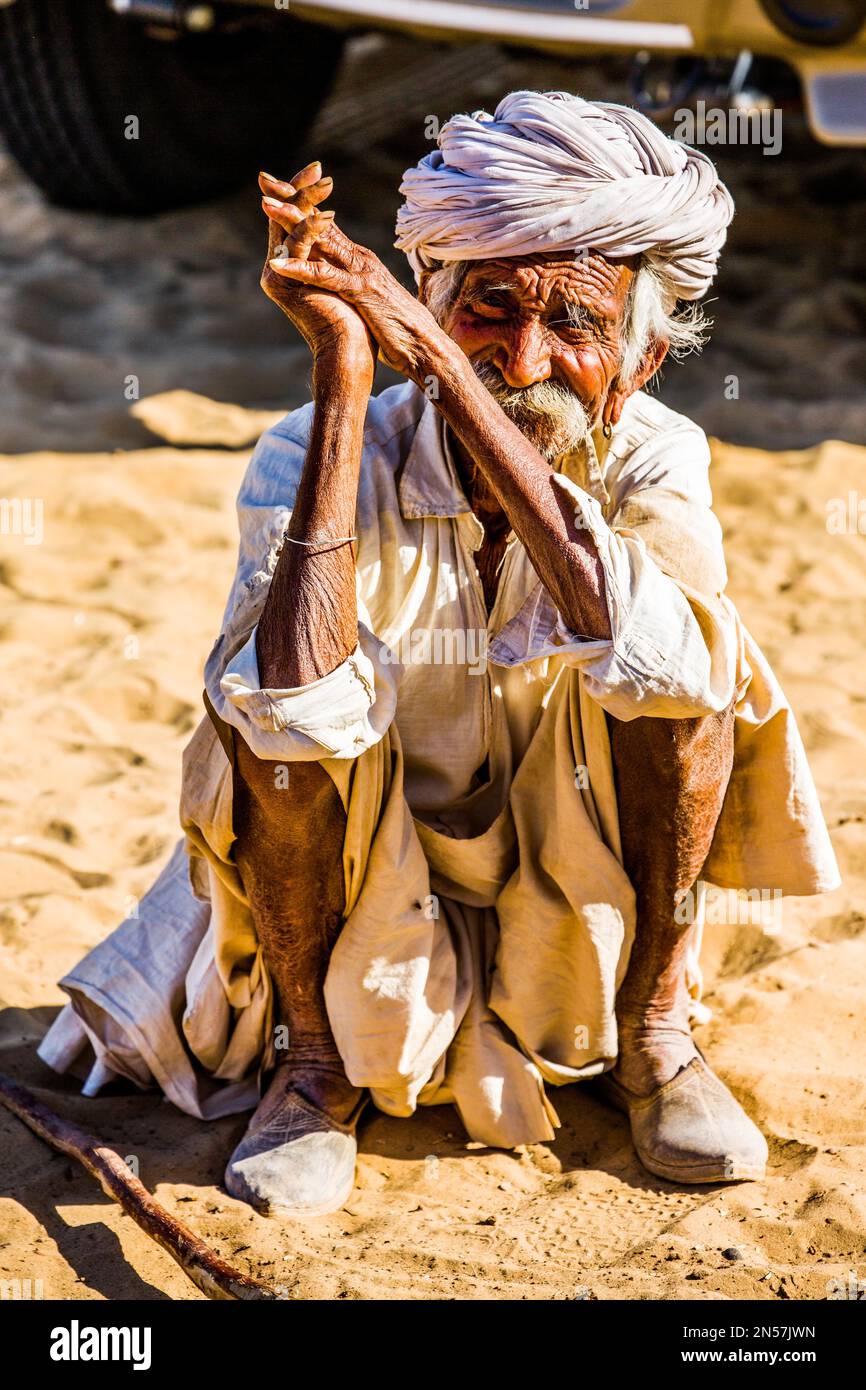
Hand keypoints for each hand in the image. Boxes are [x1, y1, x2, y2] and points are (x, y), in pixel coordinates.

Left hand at [264, 175, 449, 381]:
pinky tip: (277, 265)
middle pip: (320, 220)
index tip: (274, 187)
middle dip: (292, 199)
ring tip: (266, 206)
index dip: (301, 202)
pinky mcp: (361, 292)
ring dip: (292, 223)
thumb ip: (351, 280)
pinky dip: (301, 270)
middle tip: (264, 179)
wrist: (422, 344)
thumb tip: (332, 275)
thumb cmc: (395, 325)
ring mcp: (360, 272)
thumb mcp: (367, 295)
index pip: (325, 222)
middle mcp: (358, 257)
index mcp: (358, 258)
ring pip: (321, 240)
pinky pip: (326, 277)